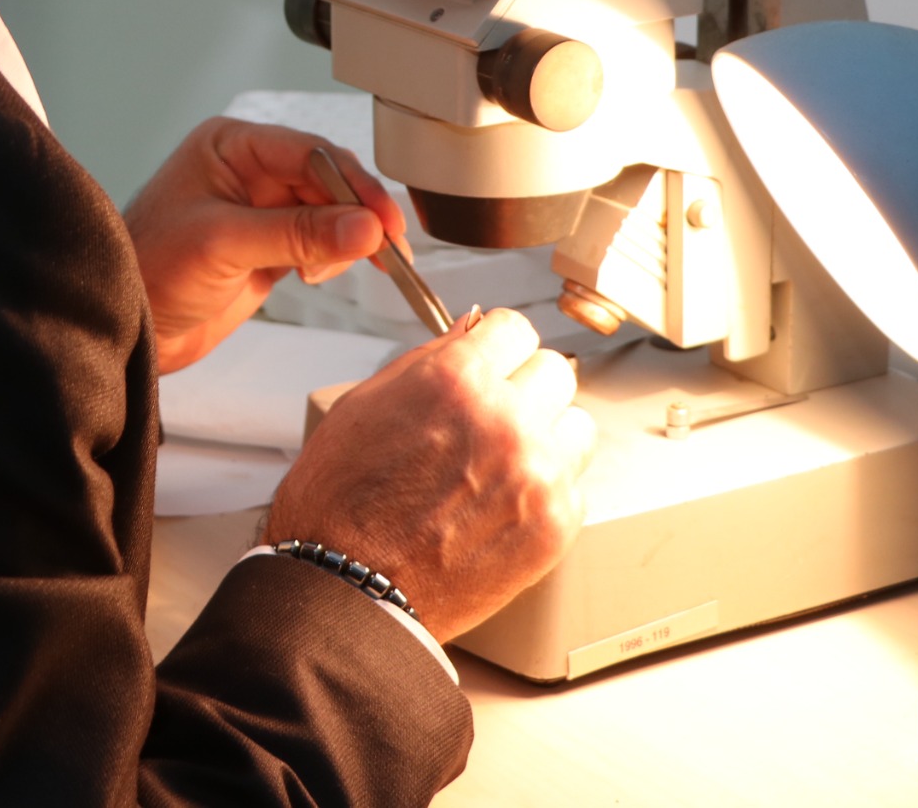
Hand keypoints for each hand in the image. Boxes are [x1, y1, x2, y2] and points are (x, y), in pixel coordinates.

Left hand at [122, 118, 404, 371]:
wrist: (127, 324)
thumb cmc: (148, 268)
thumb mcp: (224, 244)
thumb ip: (297, 233)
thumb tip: (365, 228)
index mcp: (230, 146)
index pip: (310, 153)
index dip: (354, 185)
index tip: (384, 220)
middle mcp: (248, 170)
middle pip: (328, 180)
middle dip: (359, 213)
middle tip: (389, 248)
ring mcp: (260, 208)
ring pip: (331, 211)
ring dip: (349, 237)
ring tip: (343, 264)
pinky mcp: (268, 245)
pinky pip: (320, 241)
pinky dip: (334, 256)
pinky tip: (318, 272)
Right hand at [265, 308, 597, 640]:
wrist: (346, 589)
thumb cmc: (340, 503)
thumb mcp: (365, 405)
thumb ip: (426, 361)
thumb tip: (469, 334)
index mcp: (456, 379)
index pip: (514, 328)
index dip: (496, 346)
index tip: (493, 361)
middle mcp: (505, 419)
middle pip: (554, 370)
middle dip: (524, 388)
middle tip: (495, 415)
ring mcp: (537, 474)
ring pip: (576, 425)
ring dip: (546, 437)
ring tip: (504, 463)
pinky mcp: (555, 525)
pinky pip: (575, 484)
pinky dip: (545, 491)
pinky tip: (503, 504)